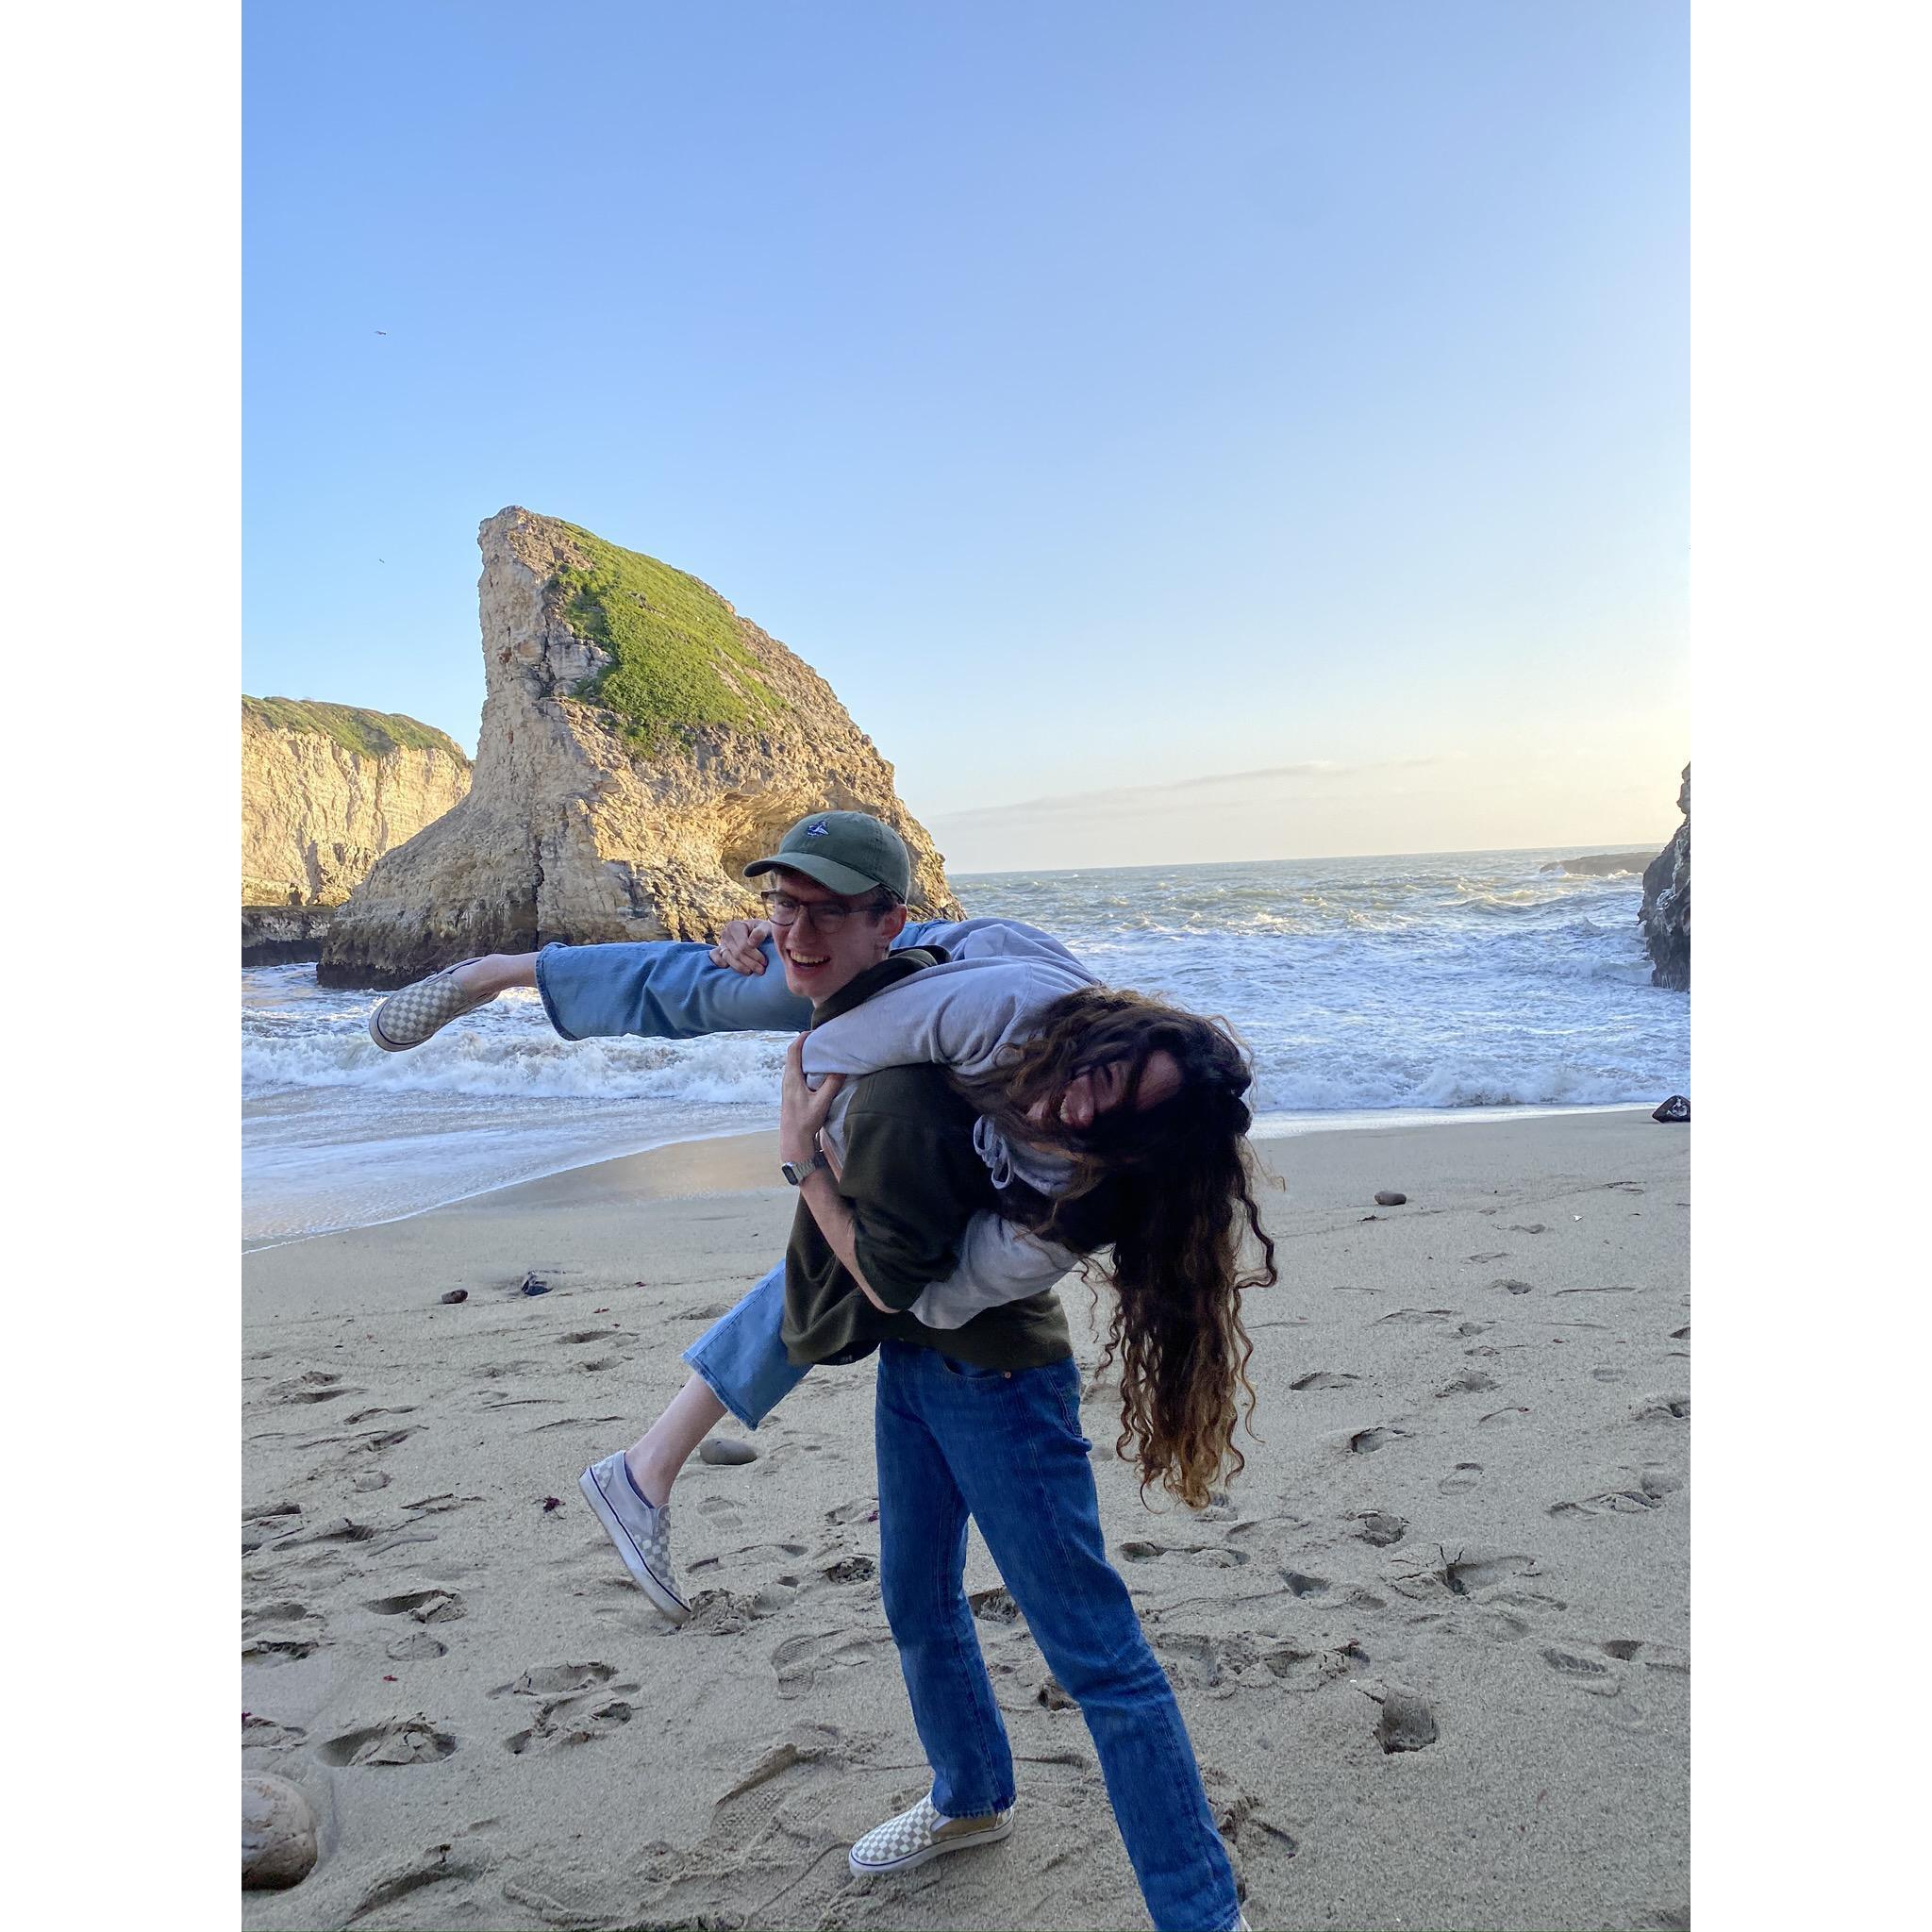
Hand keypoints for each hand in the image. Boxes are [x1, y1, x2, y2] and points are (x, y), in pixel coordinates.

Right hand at [710, 918, 773, 974]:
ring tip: (751, 972)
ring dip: (739, 967)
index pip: (743, 945)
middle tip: (761, 970)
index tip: (764, 962)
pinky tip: (728, 968)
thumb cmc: (762, 930)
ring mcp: (721, 942)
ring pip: (727, 958)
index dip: (754, 955)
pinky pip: (714, 957)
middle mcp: (726, 933)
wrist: (757, 932)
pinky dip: (719, 962)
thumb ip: (761, 932)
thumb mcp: (766, 927)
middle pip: (736, 953)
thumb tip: (751, 943)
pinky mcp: (718, 950)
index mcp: (735, 926)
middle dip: (750, 963)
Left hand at [779, 1034, 844, 1164]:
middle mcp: (787, 1080)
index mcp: (792, 1079)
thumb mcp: (822, 1102)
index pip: (793, 1051)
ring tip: (820, 1052)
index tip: (813, 1031)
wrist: (793, 1140)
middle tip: (821, 1040)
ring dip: (805, 1056)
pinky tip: (817, 1071)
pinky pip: (796, 1073)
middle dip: (805, 1045)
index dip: (802, 1038)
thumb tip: (842, 1068)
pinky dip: (806, 1066)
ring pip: (794, 1064)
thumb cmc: (805, 1122)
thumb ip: (832, 1084)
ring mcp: (788, 1087)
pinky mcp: (791, 1093)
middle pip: (793, 1055)